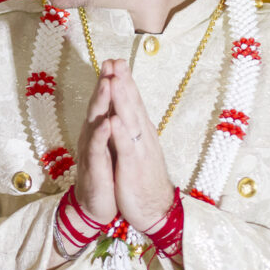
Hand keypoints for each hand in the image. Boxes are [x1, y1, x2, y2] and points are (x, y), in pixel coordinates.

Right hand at [74, 63, 117, 224]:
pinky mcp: (94, 169)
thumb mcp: (110, 147)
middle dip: (105, 84)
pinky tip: (107, 123)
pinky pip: (98, 149)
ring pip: (96, 122)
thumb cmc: (105, 176)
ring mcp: (91, 152)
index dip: (111, 82)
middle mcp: (93, 137)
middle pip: (98, 106)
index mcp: (100, 131)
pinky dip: (102, 135)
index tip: (117, 60)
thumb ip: (110, 125)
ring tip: (108, 83)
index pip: (106, 103)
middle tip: (110, 63)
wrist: (95, 207)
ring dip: (101, 102)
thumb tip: (114, 104)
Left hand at [105, 59, 174, 229]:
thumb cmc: (143, 179)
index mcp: (141, 133)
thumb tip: (125, 111)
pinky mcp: (133, 167)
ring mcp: (139, 151)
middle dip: (123, 82)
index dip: (124, 82)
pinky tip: (114, 120)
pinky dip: (120, 133)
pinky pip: (126, 148)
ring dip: (121, 100)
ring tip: (114, 79)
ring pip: (130, 121)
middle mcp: (142, 137)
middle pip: (132, 105)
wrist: (156, 209)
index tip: (115, 62)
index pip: (133, 103)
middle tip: (116, 60)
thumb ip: (132, 130)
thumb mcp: (137, 149)